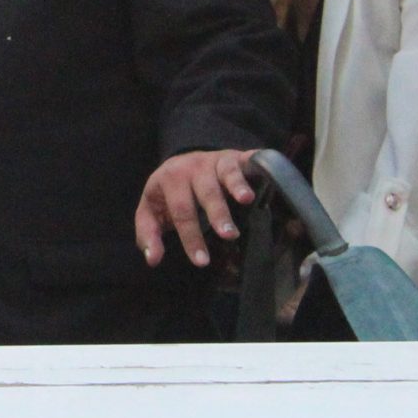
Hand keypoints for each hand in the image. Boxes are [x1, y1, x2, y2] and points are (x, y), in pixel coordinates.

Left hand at [134, 147, 257, 267]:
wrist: (184, 160)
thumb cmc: (170, 193)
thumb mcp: (151, 209)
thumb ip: (149, 233)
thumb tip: (153, 260)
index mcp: (170, 180)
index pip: (181, 211)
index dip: (191, 236)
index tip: (201, 261)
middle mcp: (193, 167)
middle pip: (206, 192)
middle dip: (217, 214)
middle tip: (228, 235)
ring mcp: (216, 160)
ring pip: (227, 174)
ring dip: (237, 186)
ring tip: (246, 200)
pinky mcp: (237, 156)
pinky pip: (248, 159)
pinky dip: (258, 164)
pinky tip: (269, 174)